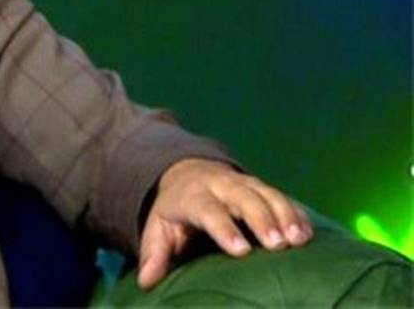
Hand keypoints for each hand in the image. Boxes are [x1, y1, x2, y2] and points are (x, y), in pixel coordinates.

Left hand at [137, 157, 313, 289]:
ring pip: (267, 195)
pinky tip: (308, 234)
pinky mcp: (263, 189)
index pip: (208, 211)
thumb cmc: (175, 211)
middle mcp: (221, 186)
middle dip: (262, 219)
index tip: (241, 250)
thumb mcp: (158, 228)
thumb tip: (146, 281)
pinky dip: (297, 214)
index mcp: (193, 196)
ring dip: (285, 215)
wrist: (187, 173)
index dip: (224, 229)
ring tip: (300, 239)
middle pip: (243, 198)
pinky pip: (283, 198)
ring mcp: (245, 185)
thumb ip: (154, 254)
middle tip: (278, 244)